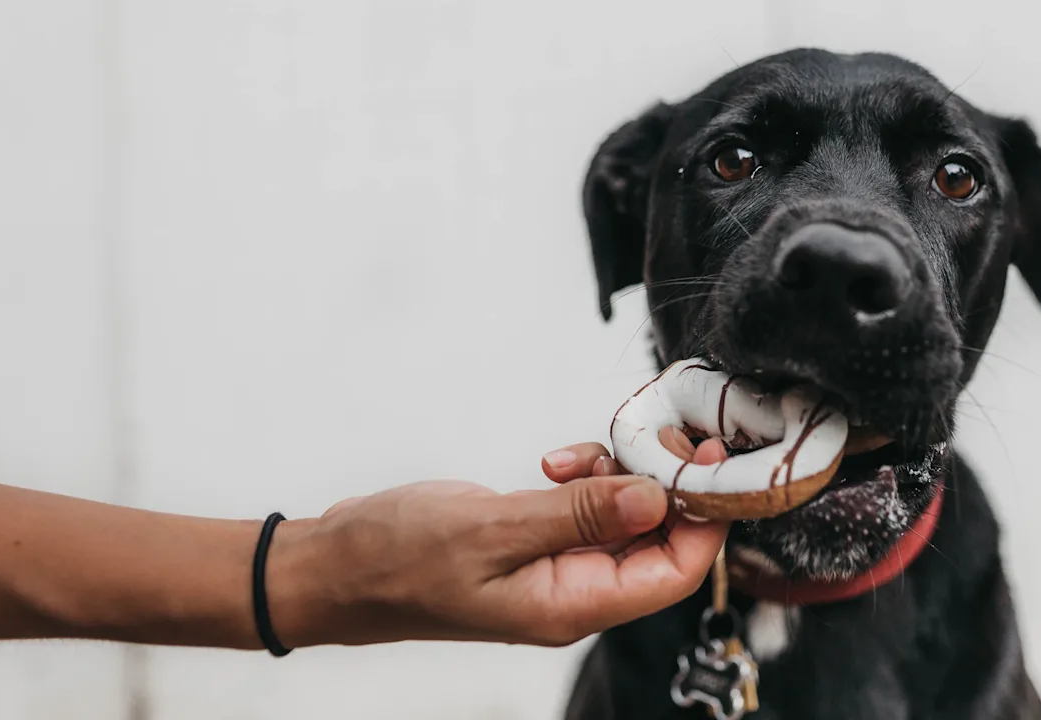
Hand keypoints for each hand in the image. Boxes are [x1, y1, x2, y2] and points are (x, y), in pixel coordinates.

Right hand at [269, 429, 726, 647]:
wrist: (332, 566)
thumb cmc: (396, 558)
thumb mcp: (493, 529)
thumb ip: (579, 514)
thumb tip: (658, 497)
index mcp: (572, 607)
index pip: (677, 571)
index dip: (705, 517)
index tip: (708, 458)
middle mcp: (574, 593)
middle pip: (660, 542)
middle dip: (666, 484)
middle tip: (651, 434)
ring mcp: (555, 567)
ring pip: (625, 517)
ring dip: (619, 474)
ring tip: (580, 451)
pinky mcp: (536, 541)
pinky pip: (588, 508)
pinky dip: (585, 477)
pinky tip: (554, 461)